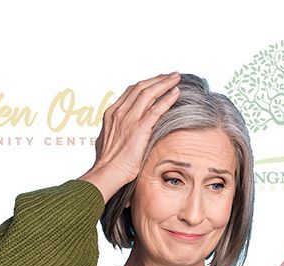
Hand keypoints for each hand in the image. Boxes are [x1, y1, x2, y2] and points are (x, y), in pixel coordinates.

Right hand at [78, 72, 180, 201]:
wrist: (107, 172)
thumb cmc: (108, 163)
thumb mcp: (108, 142)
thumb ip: (115, 132)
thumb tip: (119, 133)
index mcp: (112, 114)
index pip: (131, 92)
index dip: (146, 85)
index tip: (157, 82)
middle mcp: (120, 112)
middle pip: (140, 87)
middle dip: (157, 79)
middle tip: (170, 76)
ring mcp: (129, 119)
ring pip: (149, 93)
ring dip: (164, 83)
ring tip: (176, 78)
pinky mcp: (140, 128)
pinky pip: (156, 108)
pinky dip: (167, 98)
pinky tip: (176, 93)